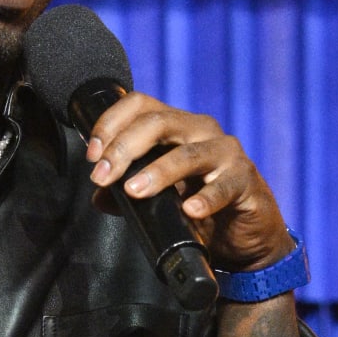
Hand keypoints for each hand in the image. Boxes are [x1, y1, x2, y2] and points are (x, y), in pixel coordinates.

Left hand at [83, 91, 290, 272]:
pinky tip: (191, 209)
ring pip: (188, 153)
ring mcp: (224, 152)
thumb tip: (100, 197)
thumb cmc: (201, 205)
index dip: (110, 123)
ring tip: (135, 191)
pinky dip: (206, 198)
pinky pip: (223, 185)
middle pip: (158, 122)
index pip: (138, 104)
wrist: (244, 232)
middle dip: (123, 148)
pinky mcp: (244, 178)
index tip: (92, 156)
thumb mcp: (159, 199)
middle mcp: (199, 130)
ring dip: (158, 171)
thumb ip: (128, 194)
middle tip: (103, 177)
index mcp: (175, 126)